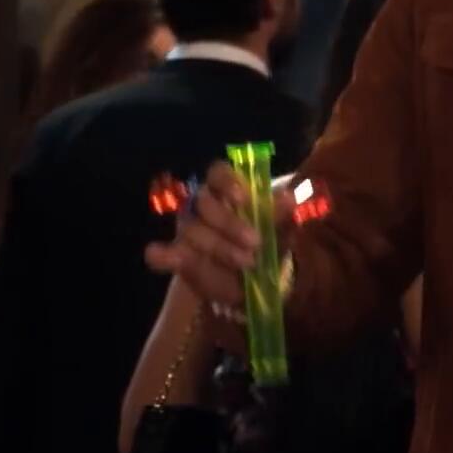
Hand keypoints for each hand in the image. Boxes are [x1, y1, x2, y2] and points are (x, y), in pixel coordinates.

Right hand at [144, 161, 296, 307]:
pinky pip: (162, 253)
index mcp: (228, 191)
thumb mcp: (280, 230)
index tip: (243, 199)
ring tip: (247, 263)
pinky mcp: (179, 257)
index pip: (218, 173)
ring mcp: (188, 231)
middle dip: (229, 223)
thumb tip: (290, 198)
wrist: (256, 280)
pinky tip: (164, 256)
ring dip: (219, 246)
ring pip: (192, 229)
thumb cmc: (266, 245)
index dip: (228, 182)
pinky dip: (162, 255)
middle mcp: (203, 206)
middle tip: (255, 243)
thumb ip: (281, 215)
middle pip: (204, 202)